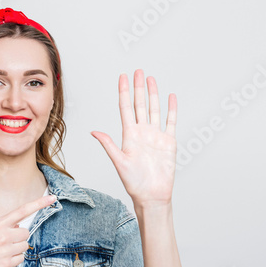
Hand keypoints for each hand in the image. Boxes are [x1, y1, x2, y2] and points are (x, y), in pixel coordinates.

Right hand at [0, 195, 55, 266]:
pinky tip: (0, 259)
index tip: (53, 198)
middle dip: (19, 236)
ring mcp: (5, 251)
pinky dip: (14, 259)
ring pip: (25, 246)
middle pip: (26, 233)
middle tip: (4, 240)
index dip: (40, 203)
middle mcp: (4, 236)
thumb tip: (16, 227)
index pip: (23, 210)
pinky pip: (20, 259)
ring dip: (17, 247)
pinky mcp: (5, 265)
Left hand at [91, 70, 176, 207]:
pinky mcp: (169, 142)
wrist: (152, 195)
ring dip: (153, 94)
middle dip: (138, 88)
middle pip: (139, 104)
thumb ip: (109, 145)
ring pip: (154, 109)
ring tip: (151, 79)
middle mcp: (142, 132)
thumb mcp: (119, 162)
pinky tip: (170, 97)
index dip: (124, 92)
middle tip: (137, 71)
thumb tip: (94, 132)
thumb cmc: (134, 183)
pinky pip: (171, 122)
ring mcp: (156, 136)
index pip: (126, 108)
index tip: (122, 77)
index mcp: (129, 135)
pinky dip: (171, 109)